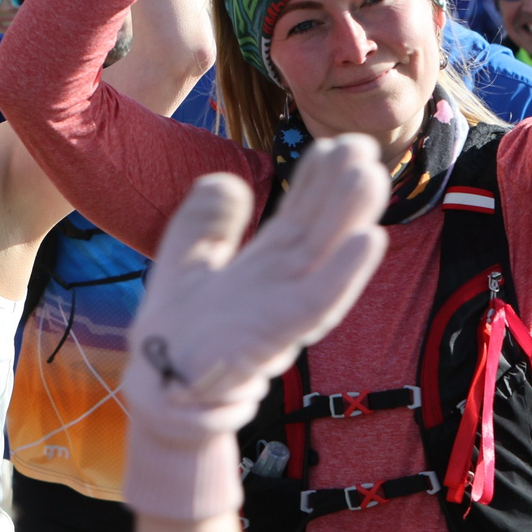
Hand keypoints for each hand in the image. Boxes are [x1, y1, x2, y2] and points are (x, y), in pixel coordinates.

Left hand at [120, 137, 388, 520]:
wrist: (158, 389)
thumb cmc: (178, 333)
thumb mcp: (186, 261)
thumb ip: (206, 222)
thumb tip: (229, 179)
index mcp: (262, 267)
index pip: (298, 216)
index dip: (319, 180)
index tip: (339, 142)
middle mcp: (280, 285)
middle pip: (318, 230)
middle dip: (342, 189)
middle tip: (365, 145)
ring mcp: (282, 310)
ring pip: (325, 257)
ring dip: (352, 218)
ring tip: (372, 175)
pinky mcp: (277, 336)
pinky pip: (318, 301)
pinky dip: (345, 272)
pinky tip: (370, 237)